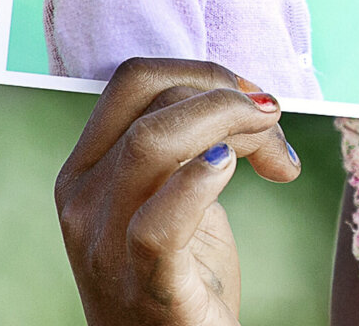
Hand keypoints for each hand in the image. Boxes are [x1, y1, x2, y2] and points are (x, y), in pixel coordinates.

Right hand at [55, 59, 301, 325]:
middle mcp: (84, 201)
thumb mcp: (173, 194)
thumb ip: (189, 144)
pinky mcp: (145, 286)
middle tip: (274, 123)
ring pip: (154, 143)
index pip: (133, 80)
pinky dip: (201, 182)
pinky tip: (233, 172)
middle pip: (155, 102)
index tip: (251, 96)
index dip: (203, 72)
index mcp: (86, 169)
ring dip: (234, 125)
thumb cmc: (182, 272)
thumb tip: (249, 95)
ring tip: (275, 152)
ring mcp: (106, 245)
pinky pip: (159, 223)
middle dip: (230, 96)